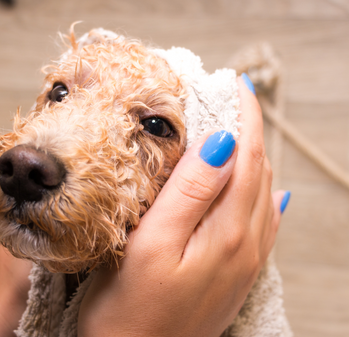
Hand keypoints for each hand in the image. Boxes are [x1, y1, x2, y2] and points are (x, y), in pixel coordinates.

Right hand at [78, 76, 288, 336]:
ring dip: (253, 158)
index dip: (243, 117)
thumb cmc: (129, 310)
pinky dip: (261, 195)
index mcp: (227, 232)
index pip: (246, 157)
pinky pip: (260, 224)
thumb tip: (222, 144)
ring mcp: (243, 263)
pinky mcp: (233, 275)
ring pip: (262, 196)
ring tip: (238, 130)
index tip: (235, 84)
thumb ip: (190, 194)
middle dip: (249, 130)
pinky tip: (265, 194)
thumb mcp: (152, 245)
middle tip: (232, 98)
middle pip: (257, 173)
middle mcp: (245, 245)